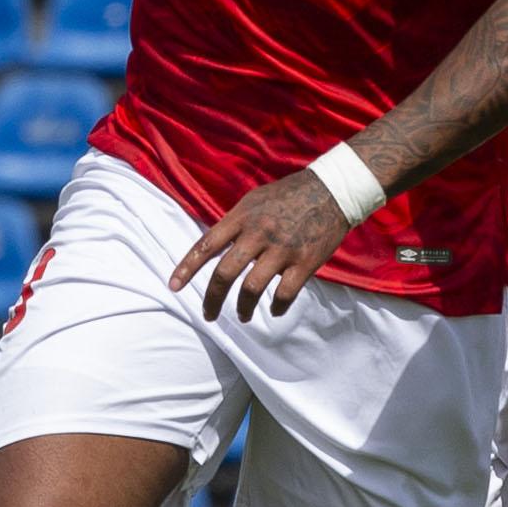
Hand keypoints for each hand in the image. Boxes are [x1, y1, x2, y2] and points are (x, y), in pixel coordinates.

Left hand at [170, 168, 352, 322]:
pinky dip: (276, 308)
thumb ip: (234, 222)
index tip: (174, 287)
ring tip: (242, 316)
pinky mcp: (305, 262)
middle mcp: (259, 233)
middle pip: (225, 273)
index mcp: (243, 216)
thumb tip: (214, 246)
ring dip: (243, 308)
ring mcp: (282, 249)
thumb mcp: (255, 199)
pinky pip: (284, 294)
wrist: (333, 190)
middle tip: (208, 314)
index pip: (206, 245)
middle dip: (212, 299)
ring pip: (251, 288)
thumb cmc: (290, 195)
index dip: (187, 268)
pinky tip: (274, 311)